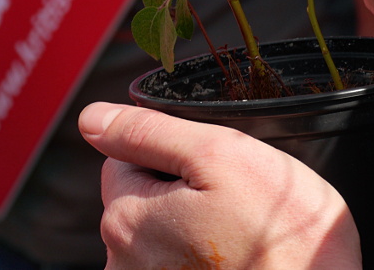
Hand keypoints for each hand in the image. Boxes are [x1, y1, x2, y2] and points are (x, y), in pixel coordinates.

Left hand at [79, 102, 360, 269]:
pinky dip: (204, 256)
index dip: (168, 152)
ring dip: (193, 225)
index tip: (207, 168)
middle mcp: (125, 266)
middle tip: (231, 200)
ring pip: (162, 231)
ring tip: (238, 234)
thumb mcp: (216, 155)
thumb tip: (92, 118)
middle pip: (141, 197)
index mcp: (126, 221)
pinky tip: (239, 258)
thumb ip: (147, 131)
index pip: (123, 158)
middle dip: (179, 189)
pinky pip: (180, 261)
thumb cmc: (281, 233)